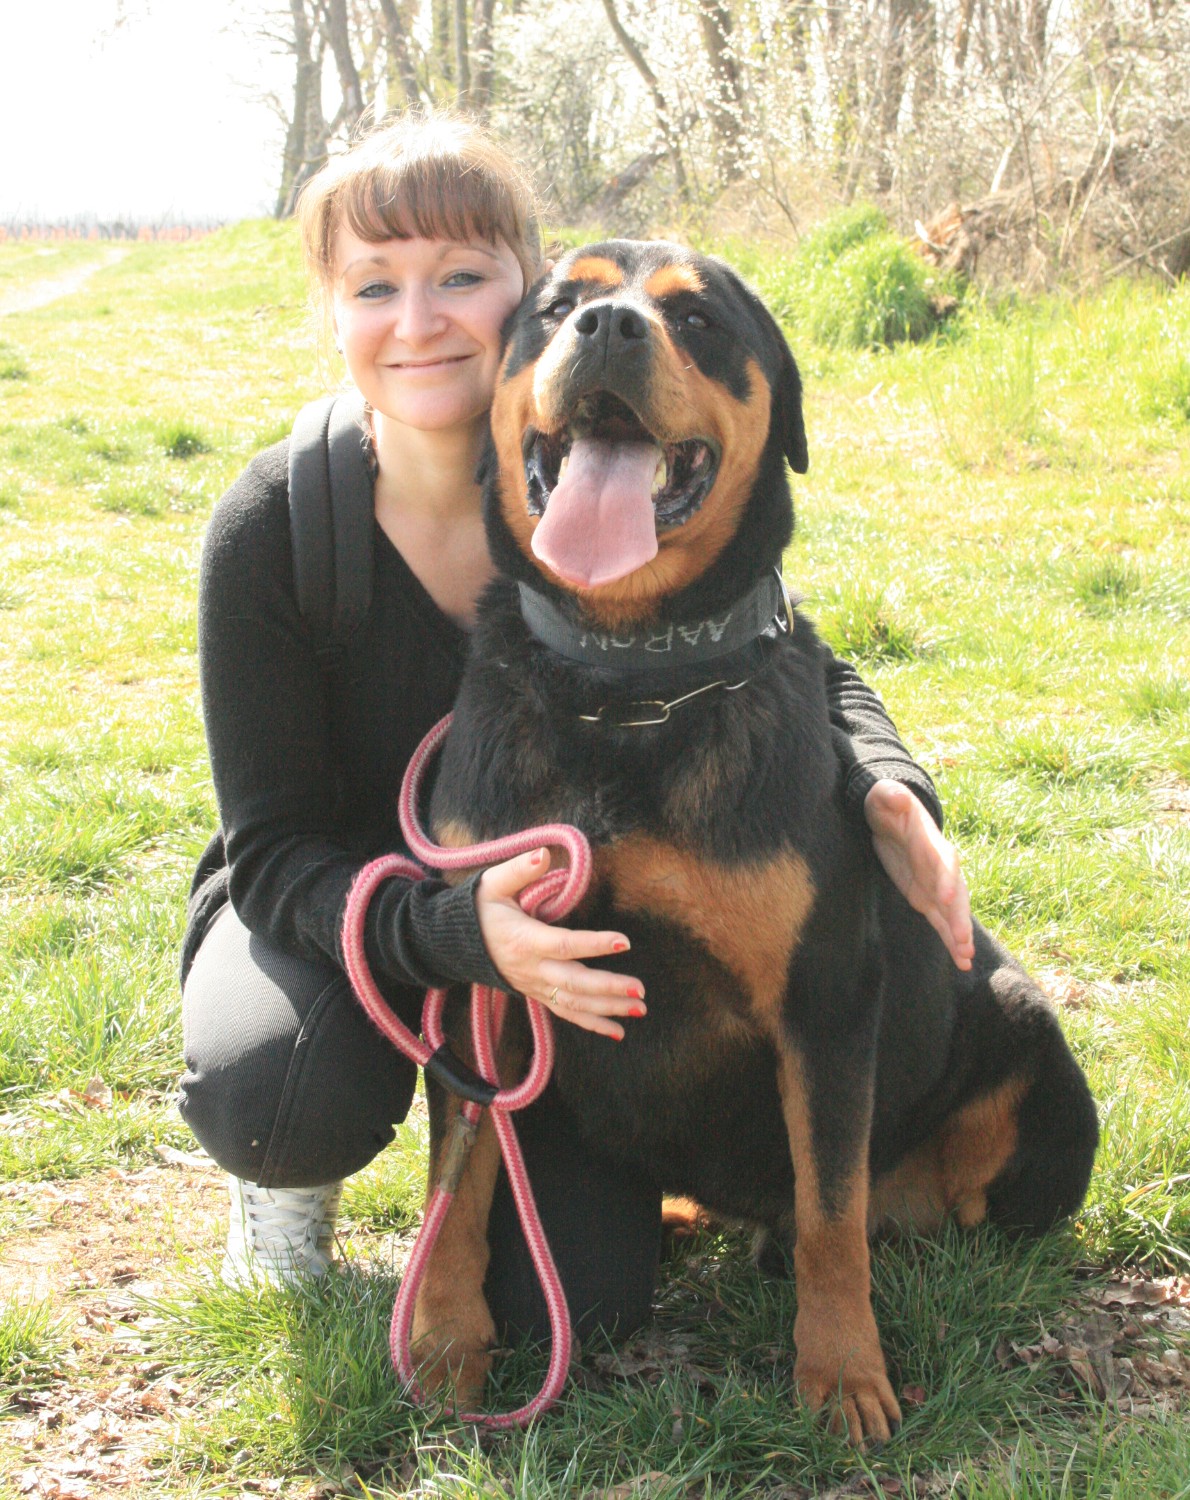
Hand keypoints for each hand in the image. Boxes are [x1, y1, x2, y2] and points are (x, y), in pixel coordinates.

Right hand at [475, 847, 645, 1039]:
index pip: (564, 945)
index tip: (623, 942)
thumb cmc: (479, 909)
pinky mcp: (537, 994)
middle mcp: (531, 968)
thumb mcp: (493, 883)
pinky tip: (618, 1032)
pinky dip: (592, 1024)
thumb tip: (544, 854)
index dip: (593, 944)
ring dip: (608, 1009)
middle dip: (608, 988)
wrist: (454, 943)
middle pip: (574, 983)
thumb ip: (520, 869)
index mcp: (524, 940)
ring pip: (574, 1004)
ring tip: (639, 1009)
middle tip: (640, 989)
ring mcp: (534, 985)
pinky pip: (567, 1013)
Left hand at [864, 780, 973, 970]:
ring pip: (952, 913)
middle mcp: (939, 867)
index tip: (946, 899)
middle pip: (955, 893)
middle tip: (964, 940)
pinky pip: (941, 921)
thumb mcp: (884, 796)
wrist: (890, 817)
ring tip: (965, 958)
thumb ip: (890, 796)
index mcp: (931, 842)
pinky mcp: (926, 898)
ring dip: (959, 935)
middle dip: (959, 917)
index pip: (944, 861)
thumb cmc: (887, 803)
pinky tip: (961, 960)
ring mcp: (935, 884)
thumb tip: (894, 795)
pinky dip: (950, 940)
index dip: (947, 878)